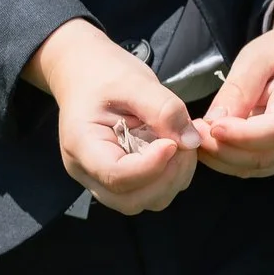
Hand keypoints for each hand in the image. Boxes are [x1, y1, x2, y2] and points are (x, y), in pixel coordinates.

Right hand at [24, 18, 202, 213]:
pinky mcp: (119, 180)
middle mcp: (87, 171)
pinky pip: (148, 193)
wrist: (85, 73)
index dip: (151, 166)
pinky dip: (170, 178)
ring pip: (143, 201)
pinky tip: (174, 149)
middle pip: (131, 200)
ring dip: (172, 179)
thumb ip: (164, 108)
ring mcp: (101, 179)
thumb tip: (192, 141)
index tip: (173, 142)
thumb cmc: (103, 73)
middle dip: (166, 177)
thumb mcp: (134, 81)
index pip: (116, 175)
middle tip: (183, 143)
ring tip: (180, 144)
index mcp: (81, 144)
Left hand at [195, 0, 273, 178]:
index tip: (211, 128)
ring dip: (224, 159)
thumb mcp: (256, 58)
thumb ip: (238, 89)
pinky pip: (260, 166)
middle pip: (267, 156)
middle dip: (224, 150)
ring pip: (260, 167)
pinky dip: (232, 161)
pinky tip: (211, 145)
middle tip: (193, 133)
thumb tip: (215, 122)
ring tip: (197, 137)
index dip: (242, 135)